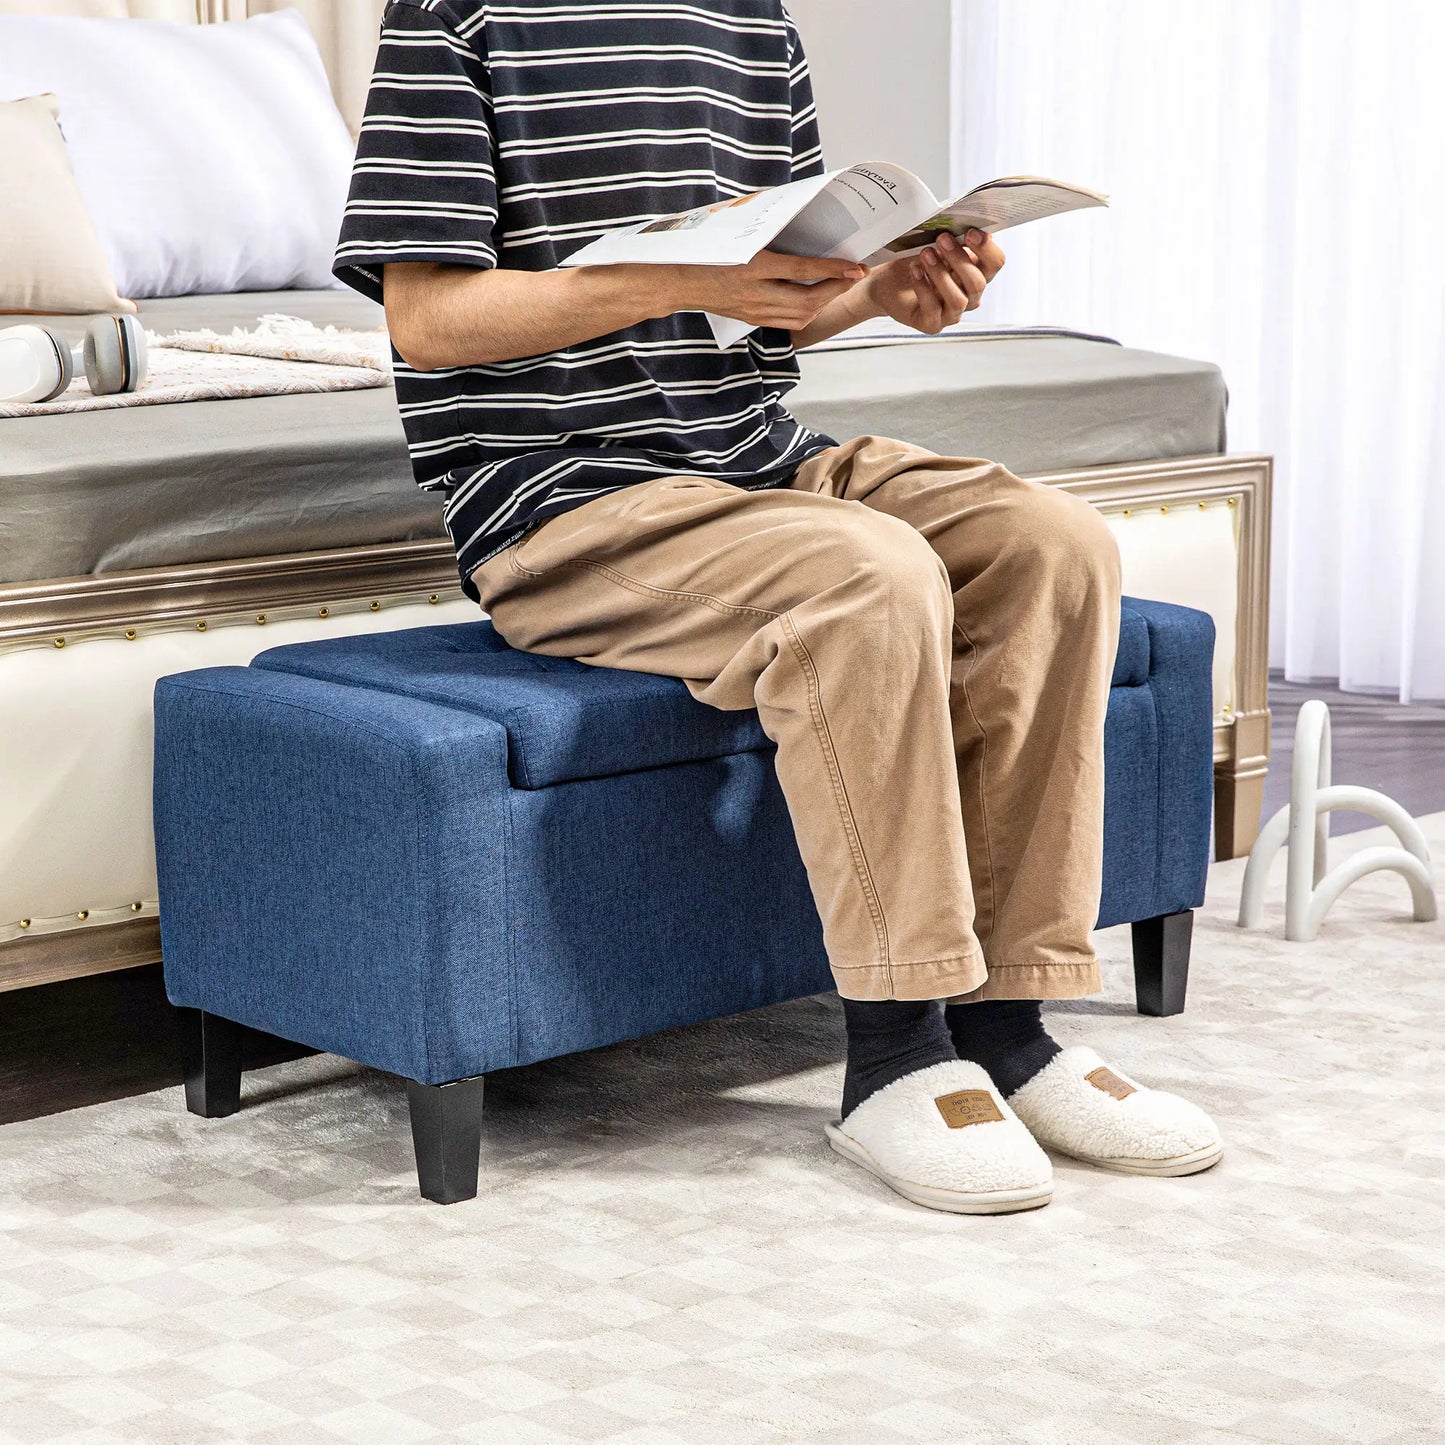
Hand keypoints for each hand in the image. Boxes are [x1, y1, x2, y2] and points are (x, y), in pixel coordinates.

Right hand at [652, 251, 866, 329]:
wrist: (678, 281)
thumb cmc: (706, 250)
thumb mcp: (736, 234)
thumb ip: (767, 230)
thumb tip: (798, 214)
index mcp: (750, 266)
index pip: (801, 268)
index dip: (832, 268)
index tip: (855, 265)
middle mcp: (754, 293)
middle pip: (807, 299)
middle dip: (836, 288)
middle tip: (854, 274)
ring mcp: (753, 311)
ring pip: (801, 315)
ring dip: (824, 302)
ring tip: (838, 285)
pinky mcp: (752, 320)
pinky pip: (788, 321)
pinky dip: (808, 311)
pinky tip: (816, 299)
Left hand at [857, 228, 1005, 333]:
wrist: (887, 282)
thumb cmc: (916, 261)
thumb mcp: (934, 244)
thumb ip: (953, 236)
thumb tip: (963, 221)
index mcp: (976, 272)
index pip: (995, 263)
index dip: (987, 249)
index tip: (971, 232)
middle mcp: (969, 296)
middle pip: (977, 282)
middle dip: (960, 259)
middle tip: (942, 239)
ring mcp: (952, 313)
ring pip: (958, 299)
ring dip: (941, 274)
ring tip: (925, 254)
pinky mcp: (932, 324)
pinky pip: (933, 309)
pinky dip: (923, 287)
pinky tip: (915, 271)